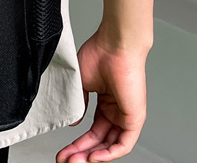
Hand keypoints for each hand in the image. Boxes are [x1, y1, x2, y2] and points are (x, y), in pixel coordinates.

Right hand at [56, 28, 148, 161]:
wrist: (113, 45)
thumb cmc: (98, 55)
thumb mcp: (81, 83)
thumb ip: (77, 104)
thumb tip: (72, 122)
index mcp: (105, 102)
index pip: (92, 130)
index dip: (77, 142)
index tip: (62, 150)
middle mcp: (116, 111)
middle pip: (99, 140)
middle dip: (80, 152)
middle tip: (64, 160)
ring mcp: (126, 115)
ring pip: (110, 145)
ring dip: (92, 155)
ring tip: (74, 161)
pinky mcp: (135, 118)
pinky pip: (123, 143)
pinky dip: (109, 153)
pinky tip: (93, 157)